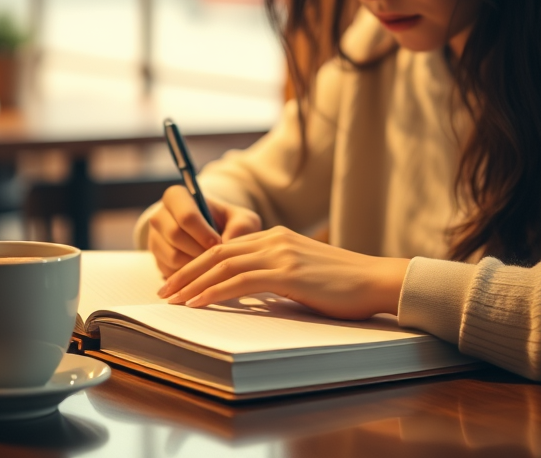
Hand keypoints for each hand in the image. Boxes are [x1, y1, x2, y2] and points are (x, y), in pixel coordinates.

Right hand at [147, 185, 262, 276]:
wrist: (217, 235)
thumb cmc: (230, 223)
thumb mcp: (242, 220)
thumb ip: (240, 227)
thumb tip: (227, 245)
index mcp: (177, 197)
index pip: (185, 214)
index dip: (203, 232)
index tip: (218, 243)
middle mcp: (160, 216)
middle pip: (175, 235)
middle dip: (199, 250)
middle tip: (217, 258)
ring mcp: (155, 238)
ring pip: (171, 256)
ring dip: (194, 265)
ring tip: (212, 266)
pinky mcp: (157, 260)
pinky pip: (169, 272)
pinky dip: (187, 278)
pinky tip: (203, 274)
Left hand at [156, 226, 410, 320]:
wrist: (376, 281)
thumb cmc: (345, 286)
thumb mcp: (303, 275)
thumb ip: (277, 276)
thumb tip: (252, 293)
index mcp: (277, 237)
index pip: (226, 247)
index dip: (198, 263)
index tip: (179, 281)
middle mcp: (274, 239)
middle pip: (217, 252)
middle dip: (186, 272)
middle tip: (164, 290)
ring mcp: (280, 253)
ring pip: (223, 265)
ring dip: (193, 283)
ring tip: (173, 299)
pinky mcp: (287, 272)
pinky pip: (240, 281)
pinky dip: (214, 292)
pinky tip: (198, 303)